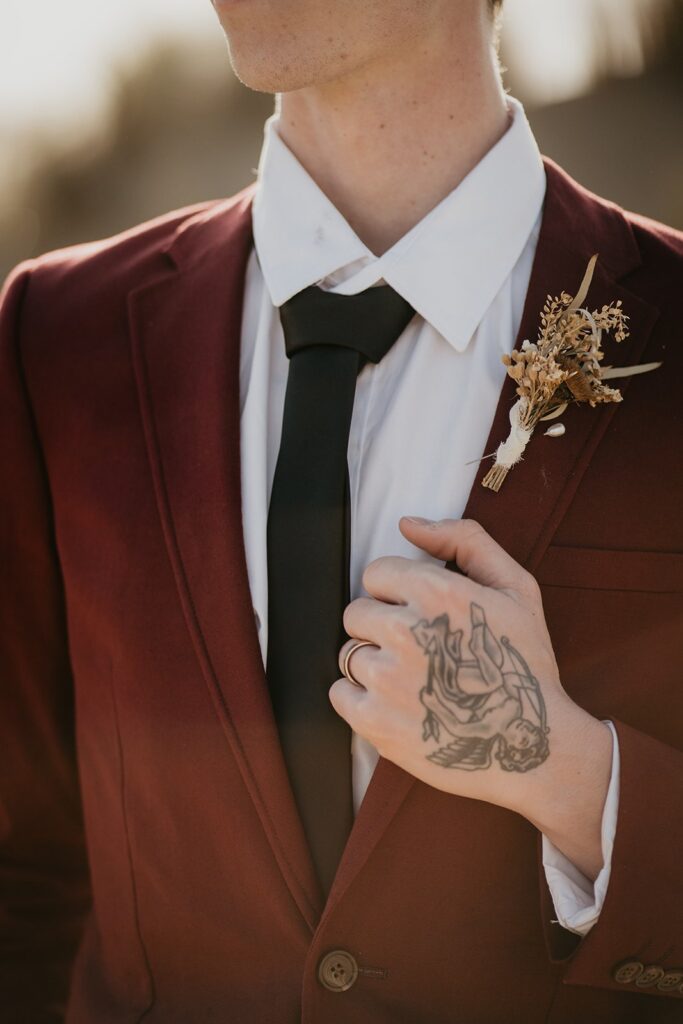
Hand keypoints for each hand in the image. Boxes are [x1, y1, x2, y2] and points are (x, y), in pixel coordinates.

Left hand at [330, 517, 611, 878]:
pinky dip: (359, 698)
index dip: (397, 593)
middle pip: (356, 612)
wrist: (532, 744)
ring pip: (349, 652)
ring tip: (414, 680)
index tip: (420, 615)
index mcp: (438, 593)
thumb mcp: (516, 588)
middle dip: (382, 626)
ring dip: (374, 663)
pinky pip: (338, 692)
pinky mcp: (375, 722)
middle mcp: (407, 633)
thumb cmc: (523, 663)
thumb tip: (407, 524)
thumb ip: (464, 540)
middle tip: (419, 650)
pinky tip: (396, 702)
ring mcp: (387, 680)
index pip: (376, 574)